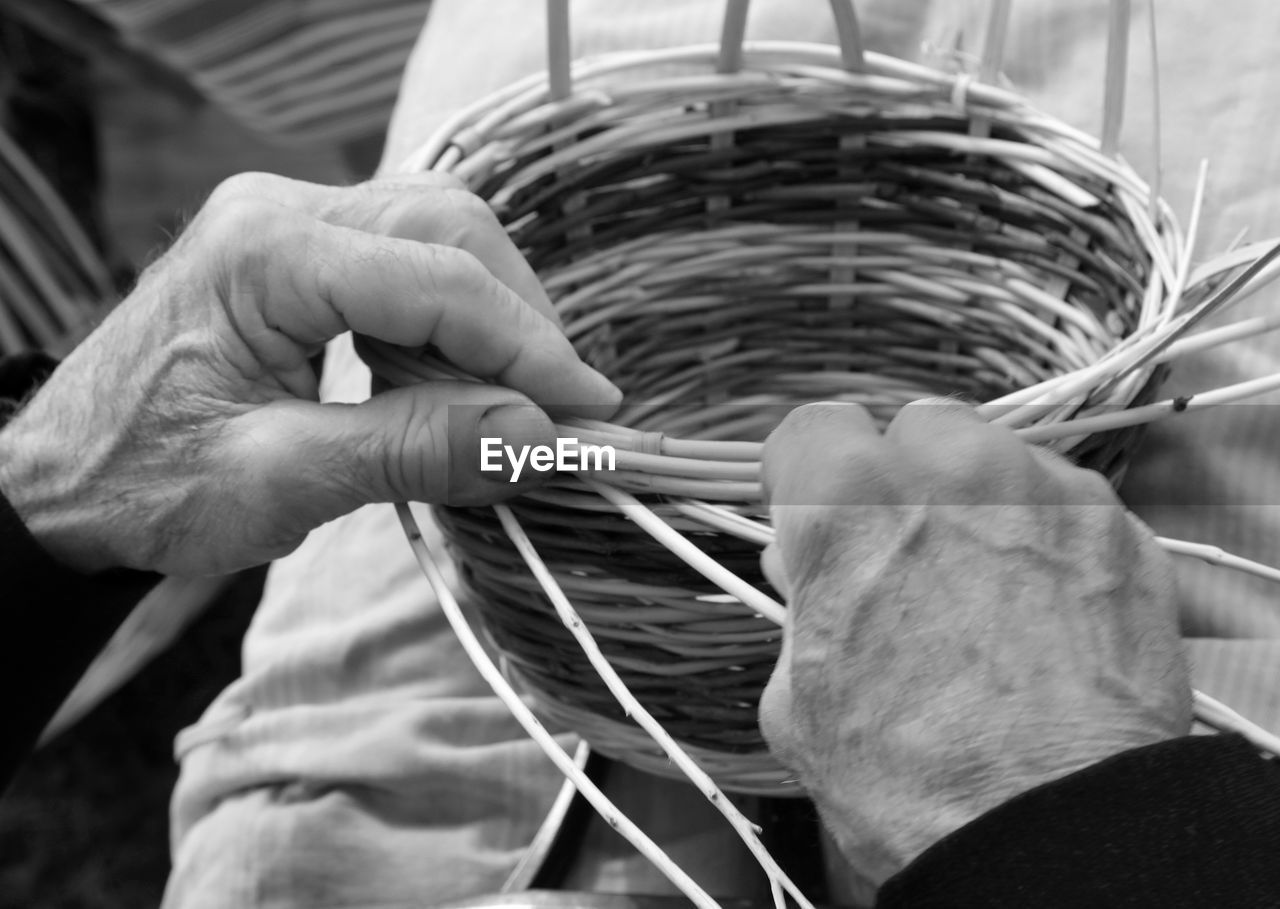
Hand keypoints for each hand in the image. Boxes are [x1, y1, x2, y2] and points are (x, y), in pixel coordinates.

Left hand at [0, 172, 618, 575]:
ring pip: (441, 240)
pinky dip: (450, 328)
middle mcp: (282, 211)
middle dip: (520, 321)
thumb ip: (414, 450)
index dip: (529, 347)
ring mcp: (291, 223)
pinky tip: (446, 390)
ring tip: (502, 411)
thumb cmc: (144, 485)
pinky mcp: (302, 253)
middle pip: (452, 230)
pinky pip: (409, 268)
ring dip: (491, 323)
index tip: (592, 413)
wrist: (61, 483)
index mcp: (266, 252)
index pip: (439, 280)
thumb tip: (538, 437)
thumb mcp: (282, 480)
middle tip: (559, 411)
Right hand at [757, 400, 1189, 888]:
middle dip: (901, 480)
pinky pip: (1063, 502)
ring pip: (993, 457)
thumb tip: (808, 568)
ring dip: (978, 501)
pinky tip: (1045, 609)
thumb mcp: (798, 697)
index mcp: (848, 501)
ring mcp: (1042, 488)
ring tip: (984, 586)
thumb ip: (801, 605)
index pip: (811, 428)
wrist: (1050, 828)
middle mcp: (948, 469)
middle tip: (906, 556)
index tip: (816, 515)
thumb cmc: (906, 774)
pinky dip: (1046, 536)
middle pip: (910, 430)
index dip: (806, 476)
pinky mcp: (1116, 525)